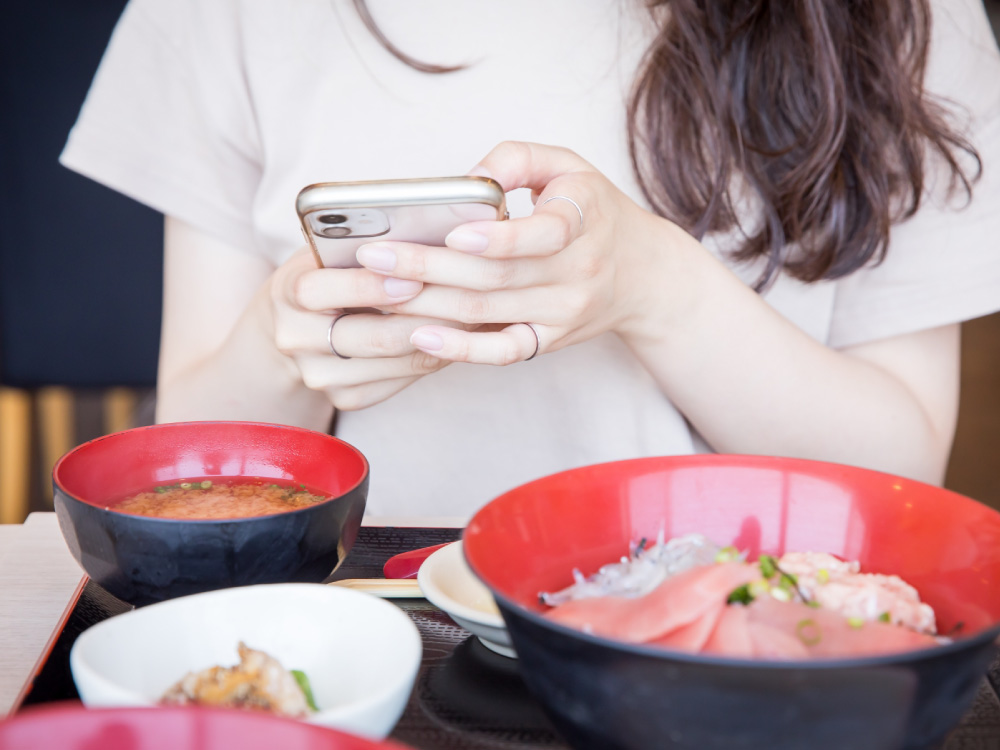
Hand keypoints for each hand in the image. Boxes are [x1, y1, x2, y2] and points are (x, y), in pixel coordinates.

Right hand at [267, 247, 463, 410]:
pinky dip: (434, 356)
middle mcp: (297, 340)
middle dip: (426, 317)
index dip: (370, 286)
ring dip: (441, 338)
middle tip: (470, 299)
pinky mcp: (346, 398)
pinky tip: (458, 336)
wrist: (293, 329)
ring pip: (395, 362)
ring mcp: (320, 376)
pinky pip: (401, 381)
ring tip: (476, 314)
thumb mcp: (329, 251)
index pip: (320, 291)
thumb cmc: (325, 274)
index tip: (414, 277)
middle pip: (371, 337)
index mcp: (287, 293)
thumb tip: (432, 226)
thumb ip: (363, 243)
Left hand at [355, 141, 692, 363]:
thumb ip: (519, 159)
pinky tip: (421, 337)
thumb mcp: (569, 167)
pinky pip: (504, 352)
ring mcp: (562, 313)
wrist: (644, 275)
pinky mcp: (549, 341)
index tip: (453, 235)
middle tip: (374, 257)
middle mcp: (576, 273)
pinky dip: (462, 349)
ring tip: (378, 291)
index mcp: (584, 219)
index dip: (498, 238)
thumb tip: (467, 178)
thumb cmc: (594, 211)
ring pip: (488, 313)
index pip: (544, 235)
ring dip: (429, 305)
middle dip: (429, 268)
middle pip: (496, 277)